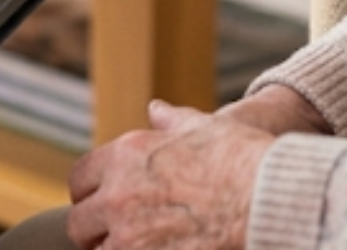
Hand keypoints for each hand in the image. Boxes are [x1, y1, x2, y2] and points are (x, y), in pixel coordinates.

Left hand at [65, 100, 277, 249]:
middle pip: (80, 225)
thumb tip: (157, 110)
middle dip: (95, 230)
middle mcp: (118, 197)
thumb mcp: (202, 126)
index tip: (100, 202)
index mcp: (124, 157)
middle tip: (116, 234)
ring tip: (139, 246)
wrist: (266, 197)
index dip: (89, 193)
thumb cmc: (239, 158)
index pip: (79, 180)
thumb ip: (171, 121)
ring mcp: (131, 238)